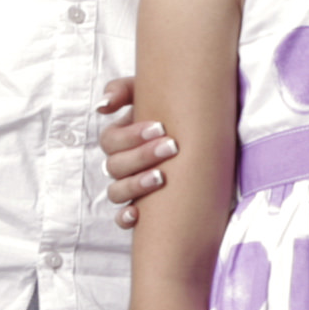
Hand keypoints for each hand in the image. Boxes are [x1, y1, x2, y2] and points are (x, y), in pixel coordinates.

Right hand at [96, 74, 174, 228]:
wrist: (204, 139)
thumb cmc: (175, 114)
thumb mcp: (152, 95)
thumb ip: (125, 90)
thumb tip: (103, 105)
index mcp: (121, 139)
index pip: (111, 140)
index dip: (131, 135)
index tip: (161, 127)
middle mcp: (122, 164)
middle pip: (115, 165)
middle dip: (142, 156)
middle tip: (172, 146)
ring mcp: (130, 188)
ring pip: (116, 192)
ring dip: (135, 184)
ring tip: (161, 177)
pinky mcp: (144, 209)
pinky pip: (122, 219)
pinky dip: (125, 218)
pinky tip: (137, 214)